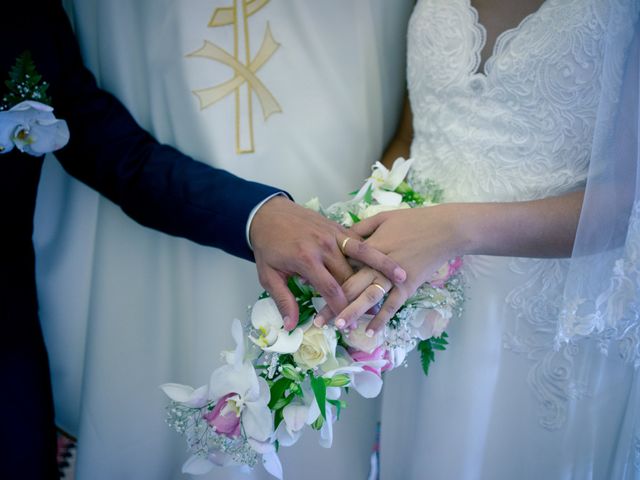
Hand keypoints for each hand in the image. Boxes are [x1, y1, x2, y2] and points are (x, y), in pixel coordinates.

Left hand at [249, 196, 406, 329]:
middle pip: (350, 274)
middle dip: (363, 294)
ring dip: (382, 265)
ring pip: (363, 252)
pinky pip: (359, 240)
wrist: (268, 212)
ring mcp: (333, 233)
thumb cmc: (268, 246)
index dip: (342, 308)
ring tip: (402, 275)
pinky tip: (388, 258)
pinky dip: (373, 251)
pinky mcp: (338, 226)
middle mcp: (324, 246)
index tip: (350, 324)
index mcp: (306, 259)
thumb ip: (282, 299)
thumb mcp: (268, 275)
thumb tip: (291, 325)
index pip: (331, 289)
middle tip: (377, 309)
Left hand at [327, 205, 469, 333]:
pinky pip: (392, 305)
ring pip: (369, 297)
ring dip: (354, 313)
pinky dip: (382, 319)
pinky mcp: (408, 285)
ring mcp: (393, 276)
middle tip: (318, 320)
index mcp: (367, 245)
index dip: (326, 278)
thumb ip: (360, 228)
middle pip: (351, 285)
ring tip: (340, 327)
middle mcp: (377, 263)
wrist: (445, 229)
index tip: (310, 287)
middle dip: (334, 304)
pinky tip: (370, 332)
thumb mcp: (383, 217)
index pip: (342, 265)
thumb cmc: (414, 220)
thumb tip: (342, 237)